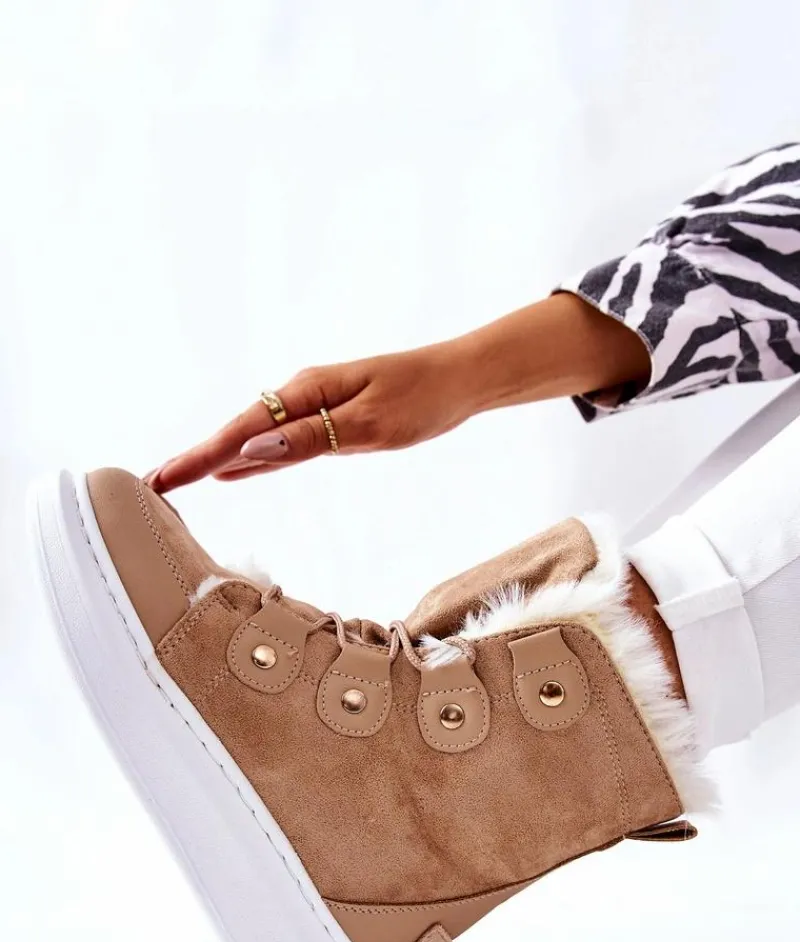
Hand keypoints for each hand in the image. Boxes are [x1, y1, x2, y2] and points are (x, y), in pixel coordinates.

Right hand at [146, 342, 480, 492]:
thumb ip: (311, 439)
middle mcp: (304, 396)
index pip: (243, 430)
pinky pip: (280, 442)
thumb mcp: (370, 424)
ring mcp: (315, 407)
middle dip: (195, 457)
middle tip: (153, 483)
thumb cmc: (424, 399)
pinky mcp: (329, 418)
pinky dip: (251, 457)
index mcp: (308, 392)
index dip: (201, 456)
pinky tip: (233, 469)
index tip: (164, 478)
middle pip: (239, 433)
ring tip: (178, 478)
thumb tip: (253, 450)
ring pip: (255, 438)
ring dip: (216, 458)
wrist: (462, 378)